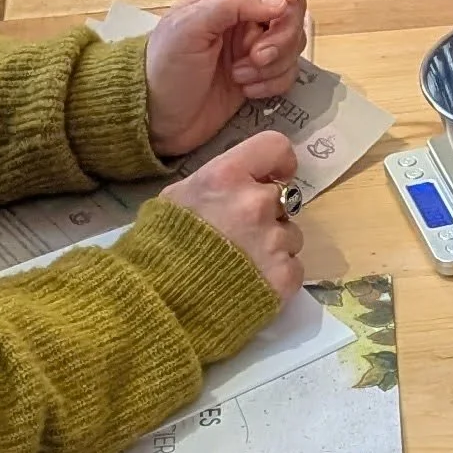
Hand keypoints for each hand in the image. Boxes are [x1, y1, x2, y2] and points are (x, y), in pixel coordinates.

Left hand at [144, 0, 307, 152]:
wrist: (158, 118)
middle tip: (255, 55)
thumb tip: (282, 2)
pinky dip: (273, 81)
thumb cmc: (163, 67)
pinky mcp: (262, 72)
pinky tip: (246, 89)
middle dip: (280, 33)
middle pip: (291, 3)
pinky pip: (290, 69)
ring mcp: (254, 42)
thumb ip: (234, 4)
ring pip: (294, 38)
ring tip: (240, 75)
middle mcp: (243, 11)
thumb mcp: (188, 27)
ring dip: (274, 61)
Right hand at [156, 127, 306, 302]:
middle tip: (241, 234)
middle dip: (267, 213)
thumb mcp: (176, 199)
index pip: (275, 147)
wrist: (158, 305)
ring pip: (291, 235)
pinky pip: (294, 267)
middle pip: (283, 198)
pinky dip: (276, 276)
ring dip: (274, 246)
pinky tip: (250, 285)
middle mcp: (256, 203)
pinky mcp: (285, 277)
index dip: (277, 163)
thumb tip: (238, 185)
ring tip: (243, 266)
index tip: (271, 177)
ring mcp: (274, 241)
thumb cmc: (158, 248)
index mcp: (227, 176)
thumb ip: (215, 185)